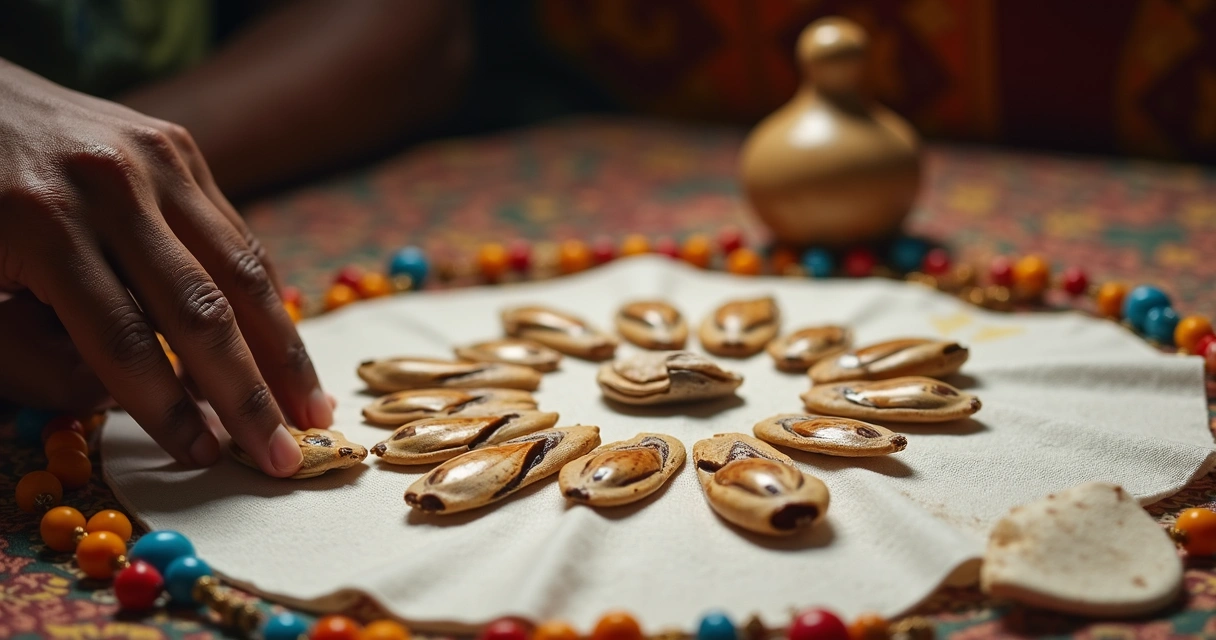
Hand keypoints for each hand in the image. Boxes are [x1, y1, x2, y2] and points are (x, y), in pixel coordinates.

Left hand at [0, 60, 332, 476]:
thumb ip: (26, 359)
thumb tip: (121, 397)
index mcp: (41, 222)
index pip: (124, 341)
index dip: (167, 411)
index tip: (205, 459)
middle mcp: (112, 184)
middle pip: (201, 309)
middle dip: (248, 394)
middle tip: (285, 455)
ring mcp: (155, 157)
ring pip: (240, 268)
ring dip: (282, 347)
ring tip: (311, 406)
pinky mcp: (178, 146)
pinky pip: (232, 232)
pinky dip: (260, 294)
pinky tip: (279, 344)